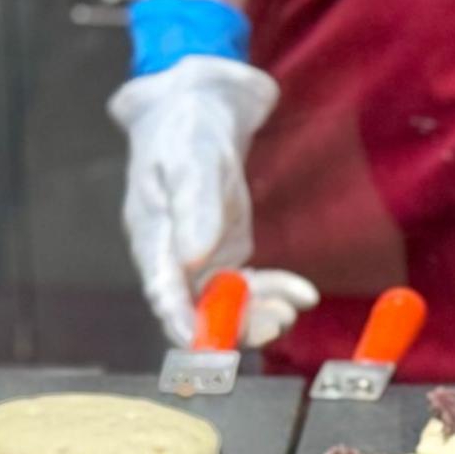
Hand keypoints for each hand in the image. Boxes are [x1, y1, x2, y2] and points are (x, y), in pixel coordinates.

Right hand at [109, 56, 317, 346]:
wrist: (200, 104)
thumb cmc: (185, 126)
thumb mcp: (189, 158)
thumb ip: (194, 207)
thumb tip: (194, 258)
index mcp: (152, 238)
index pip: (164, 294)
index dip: (187, 326)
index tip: (214, 348)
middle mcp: (174, 258)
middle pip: (198, 310)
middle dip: (236, 325)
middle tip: (276, 323)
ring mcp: (201, 258)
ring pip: (227, 305)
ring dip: (259, 313)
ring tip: (294, 308)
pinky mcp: (226, 253)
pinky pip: (250, 286)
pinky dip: (275, 292)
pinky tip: (302, 292)